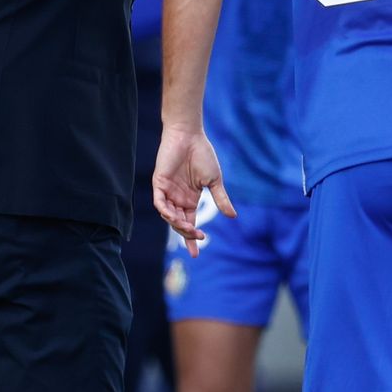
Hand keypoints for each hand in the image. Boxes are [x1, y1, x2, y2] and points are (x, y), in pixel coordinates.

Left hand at [153, 125, 235, 256]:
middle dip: (187, 234)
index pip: (189, 224)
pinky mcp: (159, 183)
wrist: (190, 136)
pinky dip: (165, 211)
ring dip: (178, 224)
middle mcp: (178, 198)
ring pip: (169, 216)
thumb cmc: (203, 155)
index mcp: (190, 200)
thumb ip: (221, 199)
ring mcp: (168, 192)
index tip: (195, 254)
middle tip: (199, 237)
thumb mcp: (214, 181)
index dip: (191, 239)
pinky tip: (174, 216)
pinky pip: (159, 203)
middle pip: (179, 223)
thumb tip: (233, 216)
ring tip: (188, 228)